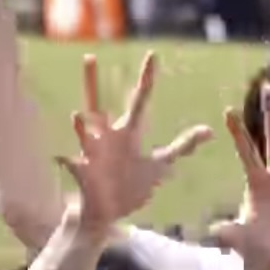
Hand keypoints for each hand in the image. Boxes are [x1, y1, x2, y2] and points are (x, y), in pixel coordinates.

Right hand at [60, 50, 214, 232]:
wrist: (105, 214)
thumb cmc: (129, 186)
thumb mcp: (157, 166)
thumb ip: (181, 147)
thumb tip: (210, 131)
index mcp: (127, 134)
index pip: (140, 101)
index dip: (147, 80)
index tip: (153, 55)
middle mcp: (107, 138)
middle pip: (99, 105)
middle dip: (93, 83)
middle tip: (89, 56)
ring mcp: (93, 154)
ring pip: (84, 133)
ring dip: (81, 126)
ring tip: (77, 115)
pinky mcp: (83, 173)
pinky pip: (71, 166)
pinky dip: (66, 162)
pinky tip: (59, 158)